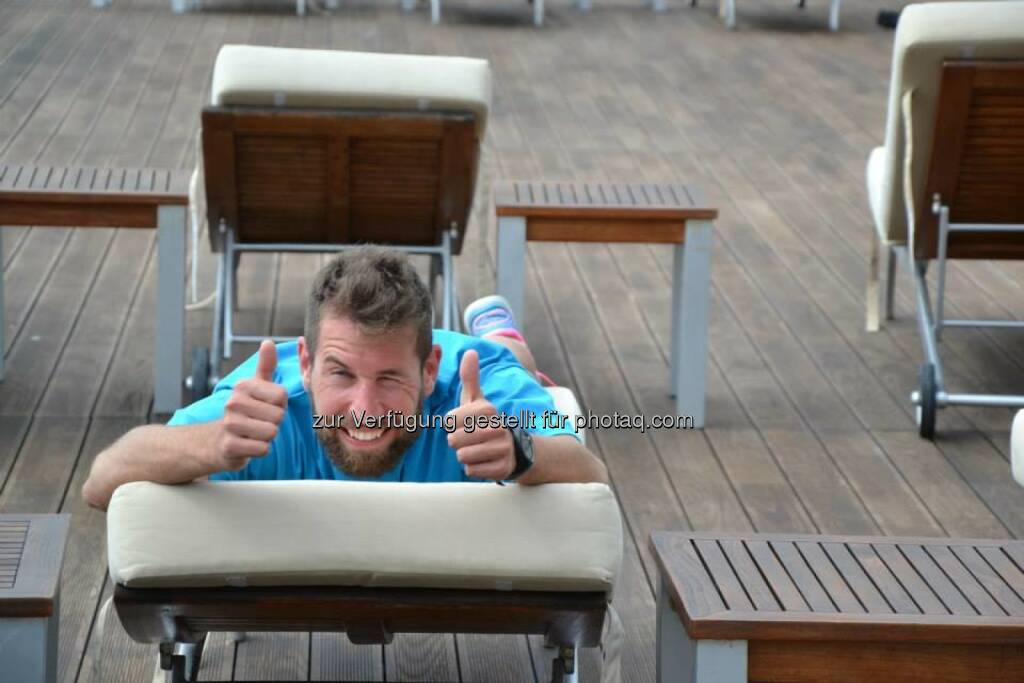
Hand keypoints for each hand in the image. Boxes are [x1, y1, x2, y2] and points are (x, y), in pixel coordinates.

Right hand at [215, 340, 287, 470]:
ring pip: (271, 432)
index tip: (266, 406)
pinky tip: (249, 444)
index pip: (281, 395)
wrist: (218, 440)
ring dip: (268, 436)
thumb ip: (266, 365)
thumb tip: (268, 342)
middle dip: (274, 422)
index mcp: (243, 386)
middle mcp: (233, 402)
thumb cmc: (245, 411)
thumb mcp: (256, 386)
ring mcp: (230, 424)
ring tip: (254, 433)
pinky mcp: (229, 446)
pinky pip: (263, 449)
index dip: (279, 405)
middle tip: (260, 422)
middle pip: (279, 415)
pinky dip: (260, 449)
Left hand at [446, 350, 514, 480]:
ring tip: (476, 449)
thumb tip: (470, 351)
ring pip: (462, 456)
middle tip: (470, 439)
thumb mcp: (477, 400)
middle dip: (457, 442)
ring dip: (464, 456)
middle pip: (454, 440)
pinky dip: (473, 468)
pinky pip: (472, 470)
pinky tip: (483, 461)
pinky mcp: (502, 468)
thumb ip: (470, 378)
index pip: (449, 421)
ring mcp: (501, 448)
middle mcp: (496, 427)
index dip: (452, 425)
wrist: (513, 448)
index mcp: (487, 409)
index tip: (464, 424)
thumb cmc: (485, 422)